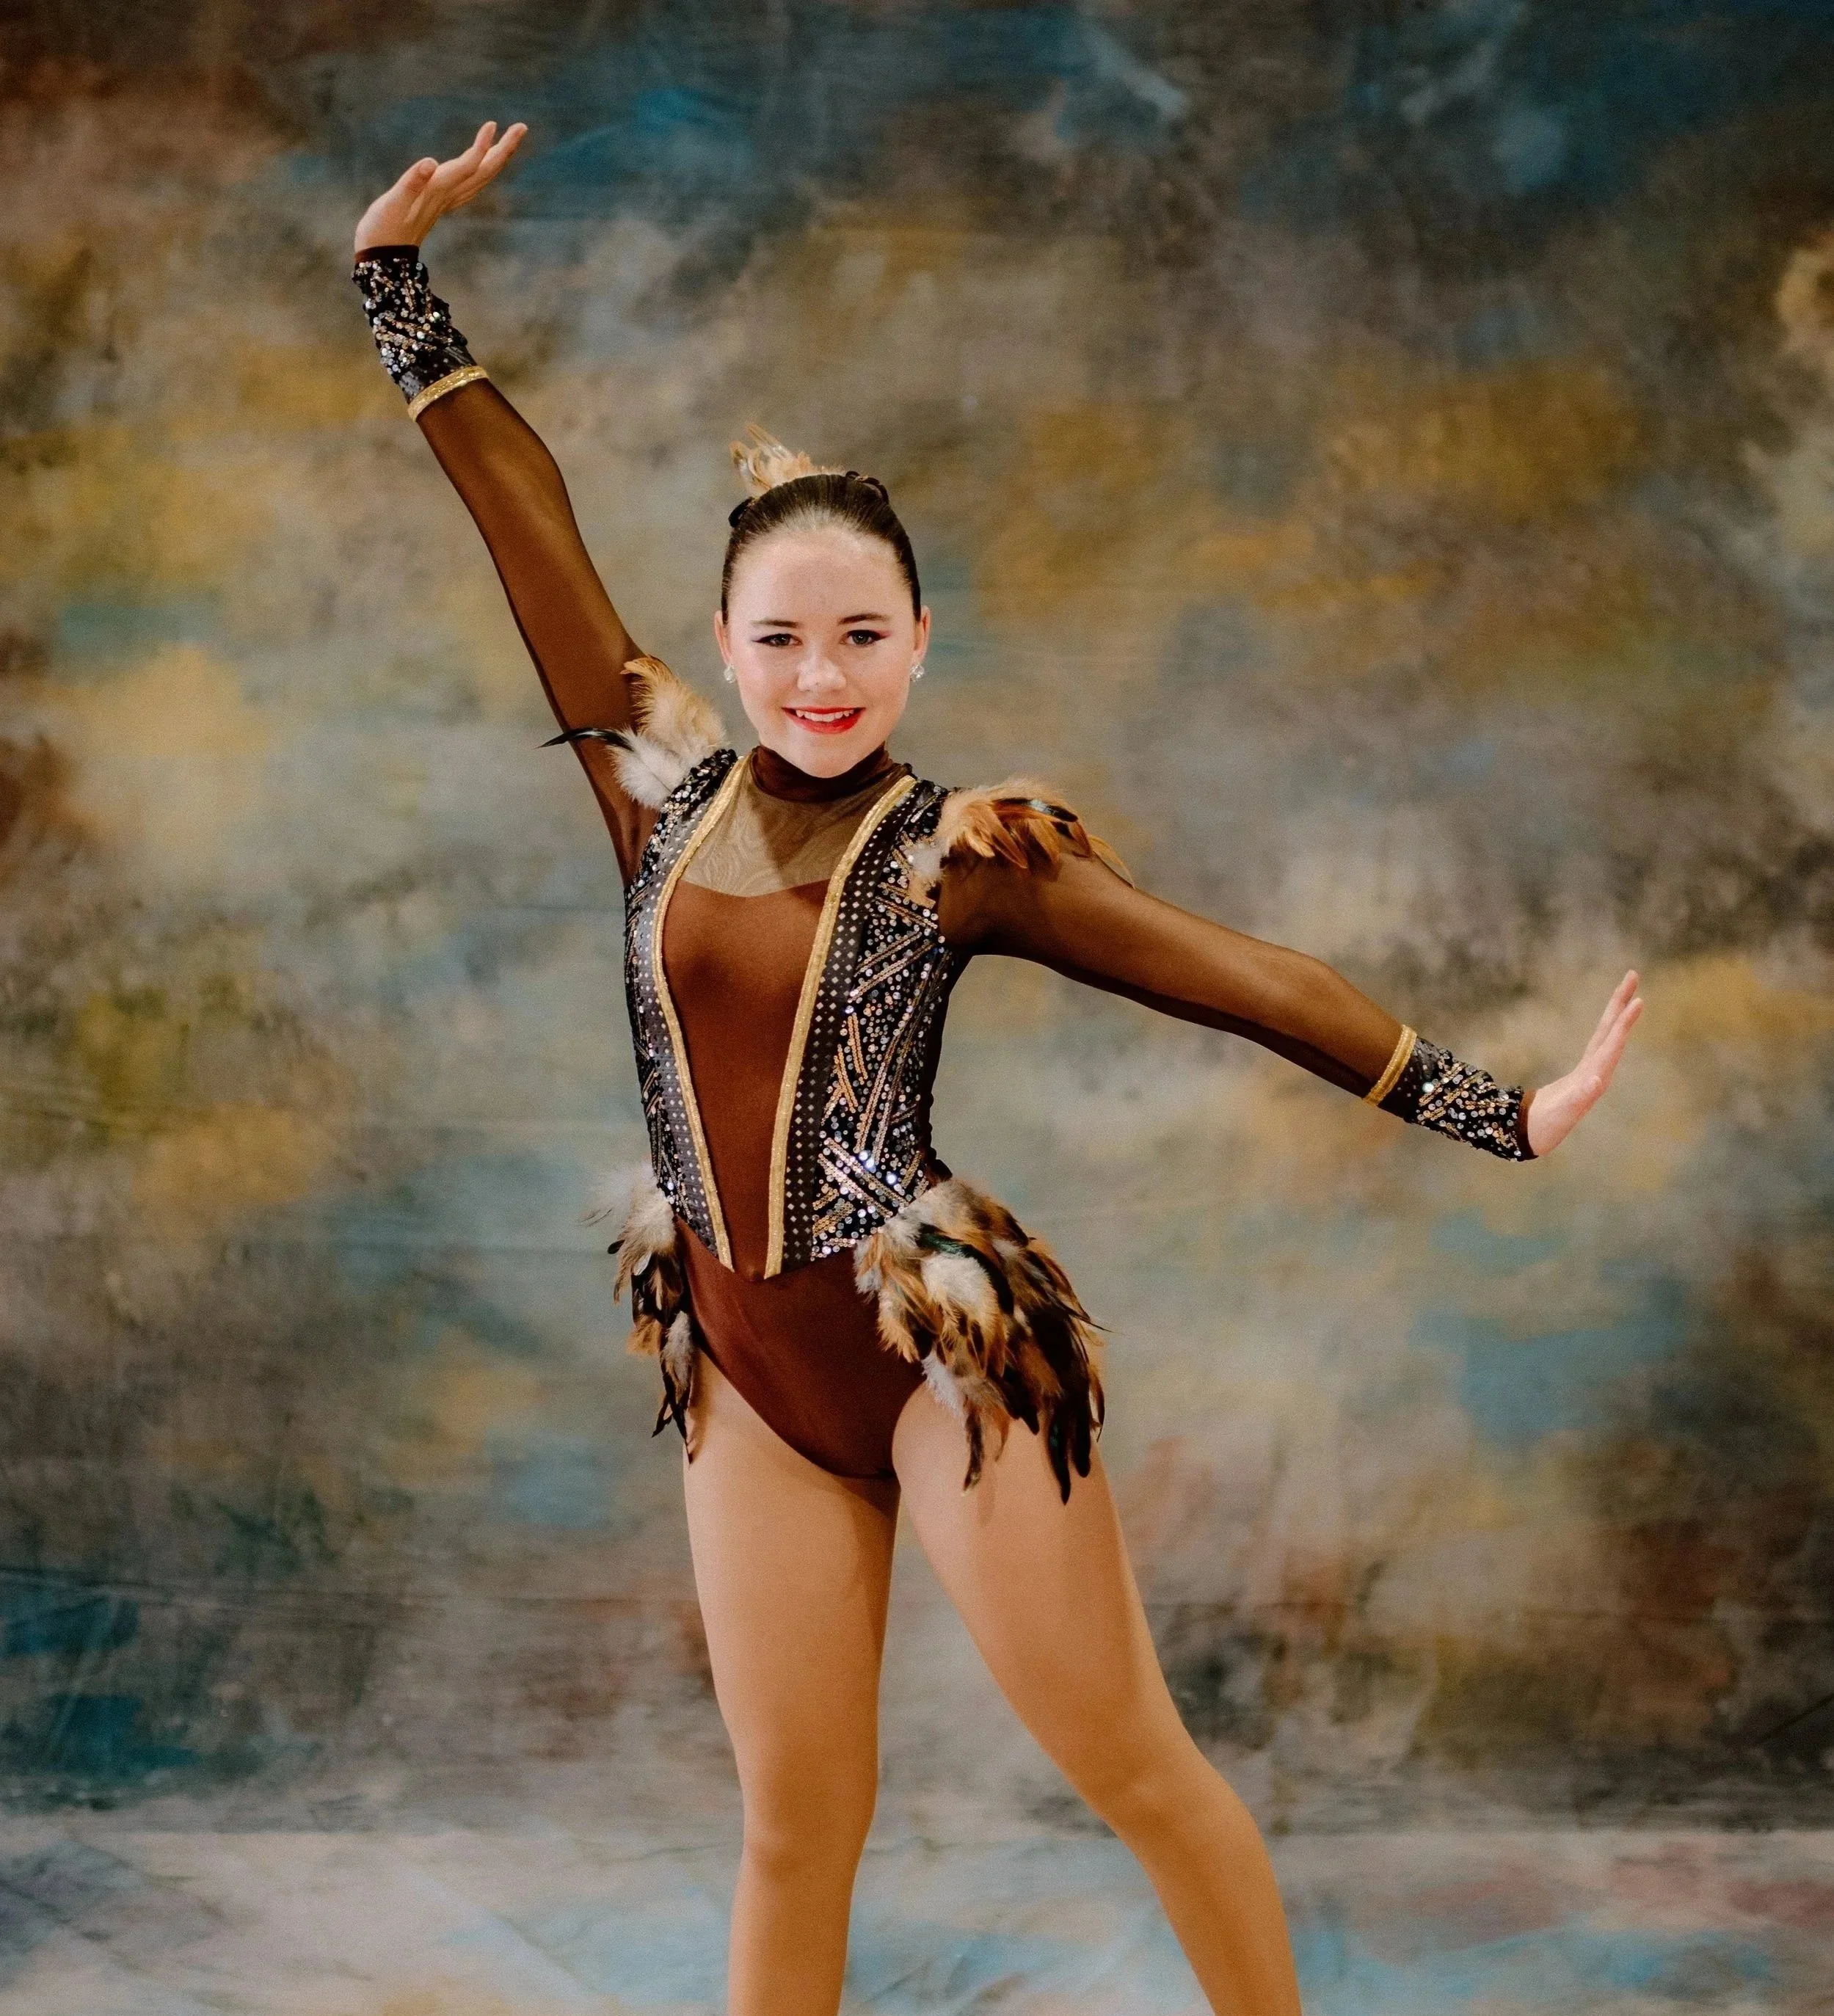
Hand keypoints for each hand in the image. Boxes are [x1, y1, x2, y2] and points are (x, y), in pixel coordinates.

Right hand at [354, 120, 528, 255]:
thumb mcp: (393, 203)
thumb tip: (429, 162)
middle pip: (484, 171)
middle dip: (504, 149)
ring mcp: (447, 201)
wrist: (383, 259)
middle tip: (522, 127)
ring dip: (498, 157)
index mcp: (438, 191)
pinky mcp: (441, 203)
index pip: (468, 166)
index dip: (481, 146)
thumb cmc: (383, 229)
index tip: (492, 124)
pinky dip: (482, 168)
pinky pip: (471, 183)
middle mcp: (448, 195)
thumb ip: (411, 182)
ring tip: (511, 138)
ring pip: (481, 177)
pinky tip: (485, 161)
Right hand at [1524, 968, 1641, 1155]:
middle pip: (1613, 1029)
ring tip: (1628, 990)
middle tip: (1633, 974)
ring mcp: (1592, 1067)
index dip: (1624, 1022)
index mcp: (1596, 1073)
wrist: (1542, 1132)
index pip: (1612, 1042)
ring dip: (1618, 1011)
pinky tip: (1618, 1013)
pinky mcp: (1585, 1068)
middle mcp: (1598, 1067)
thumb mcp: (1566, 1109)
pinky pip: (1600, 1040)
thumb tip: (1595, 1080)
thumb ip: (1580, 1095)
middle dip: (1623, 1003)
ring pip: (1608, 1033)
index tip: (1638, 1001)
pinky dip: (1610, 1026)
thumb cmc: (1552, 1121)